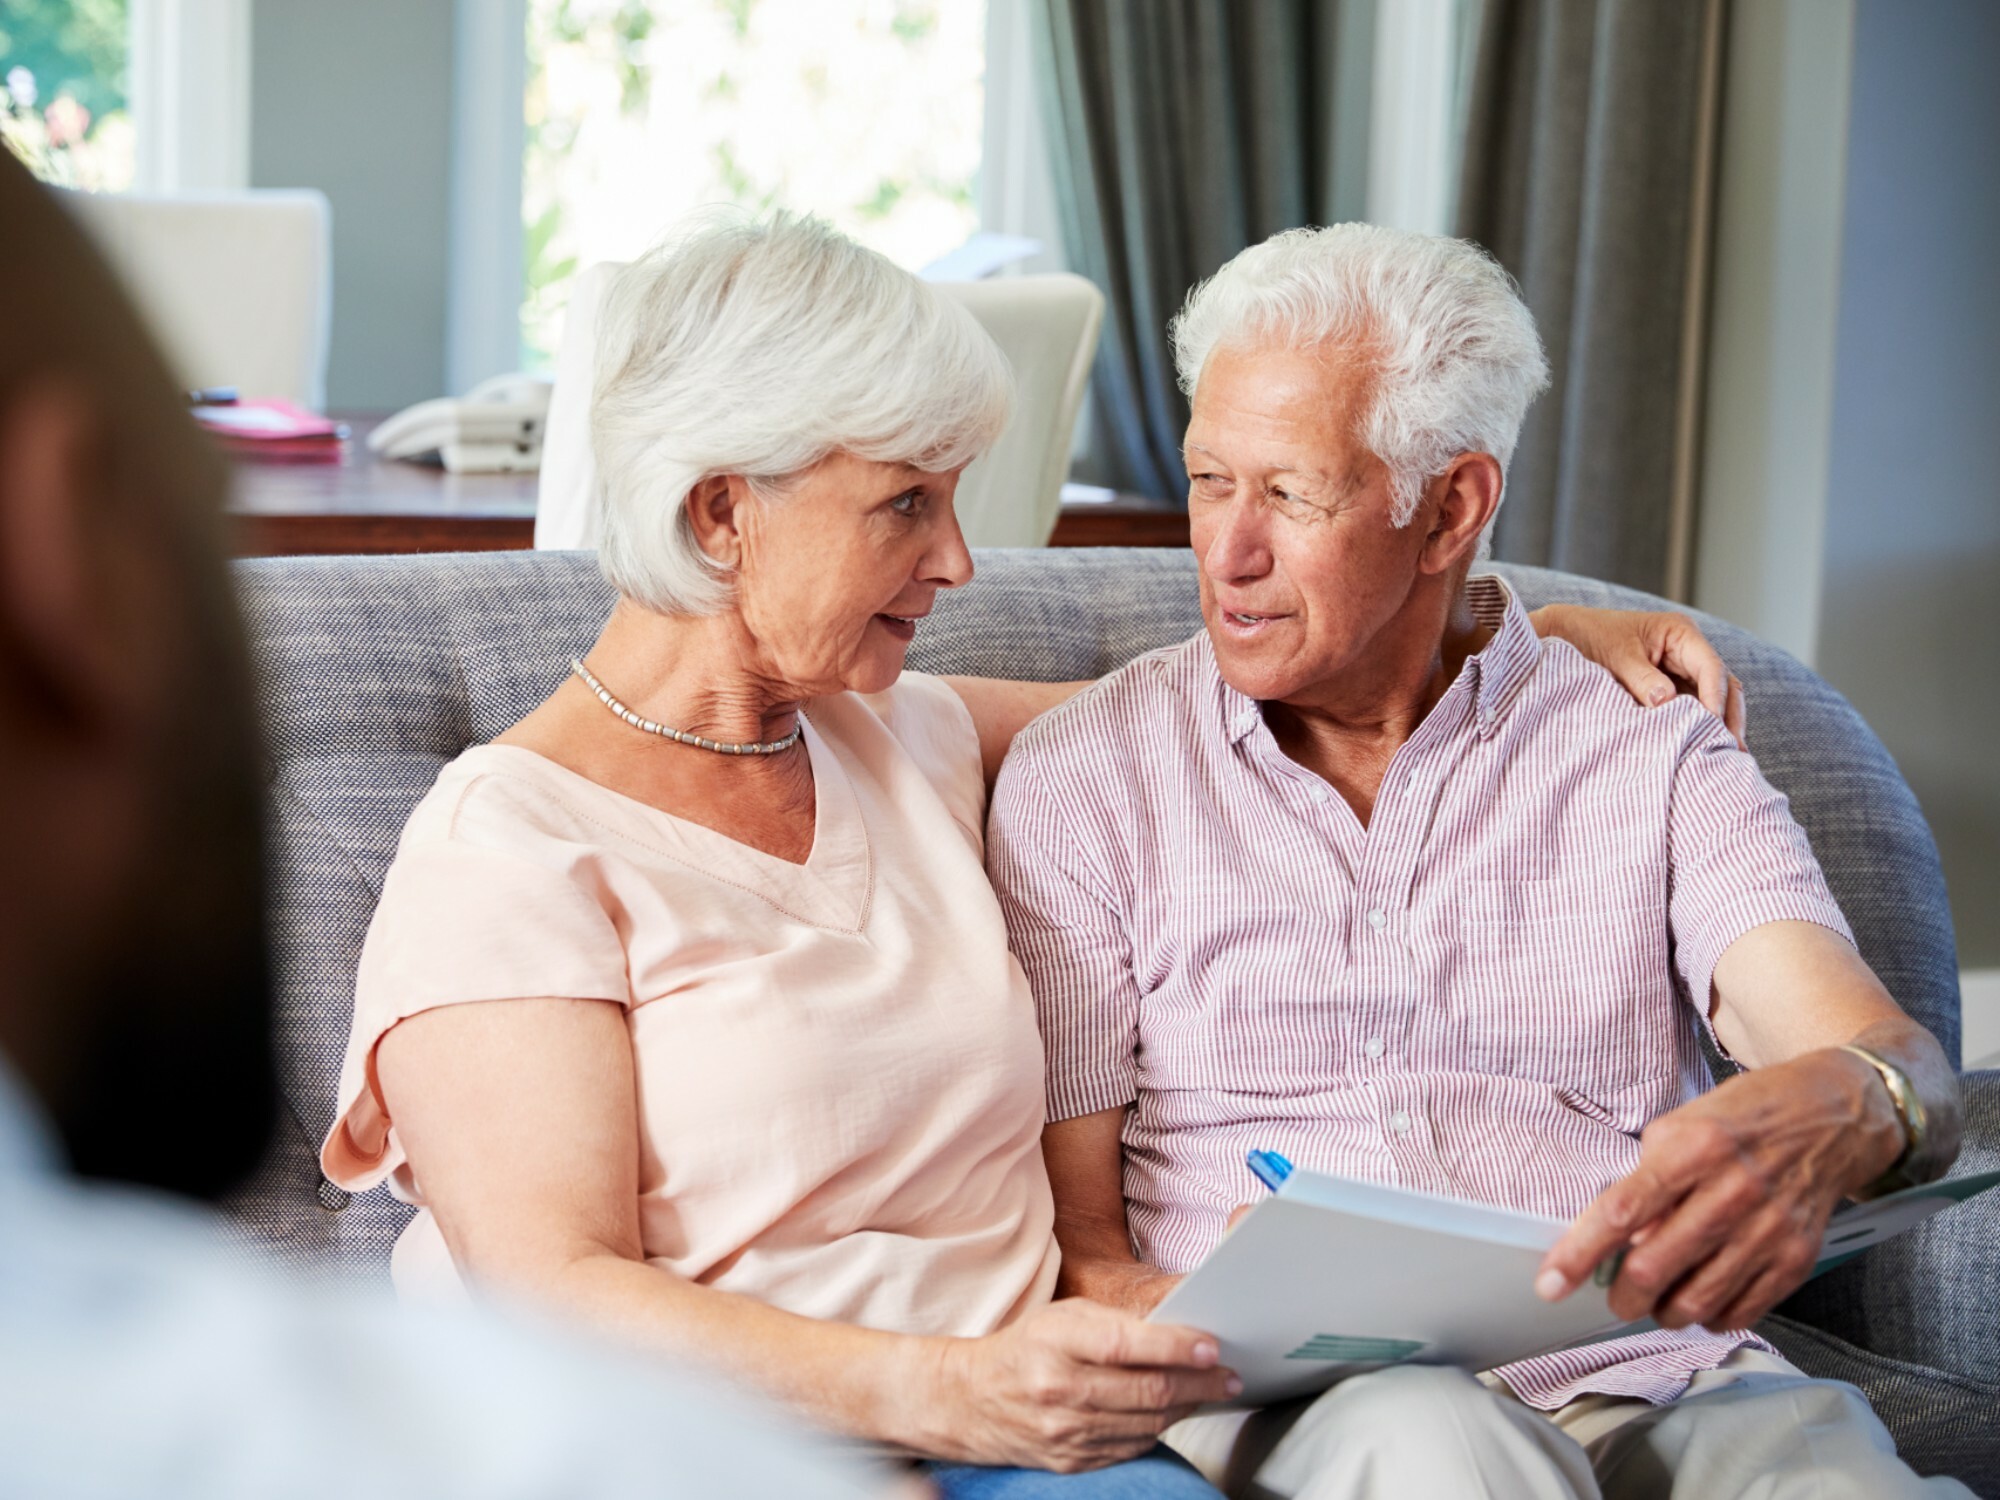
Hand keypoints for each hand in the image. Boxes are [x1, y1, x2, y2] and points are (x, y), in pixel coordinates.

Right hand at [919, 1298, 1238, 1471]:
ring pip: (1147, 1424)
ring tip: (1212, 1391)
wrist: (970, 1401)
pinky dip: (1160, 1430)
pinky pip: (1131, 1447)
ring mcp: (1065, 1432)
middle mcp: (1060, 1389)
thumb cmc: (1026, 1347)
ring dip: (1188, 1407)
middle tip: (1229, 1374)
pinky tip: (1175, 1412)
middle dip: (1199, 1382)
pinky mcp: (1071, 1461)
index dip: (1175, 1346)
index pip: (1126, 1345)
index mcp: (1057, 1341)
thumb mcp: (1064, 1317)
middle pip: (1147, 1391)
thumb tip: (1180, 1333)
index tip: (1211, 1346)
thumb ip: (1117, 1323)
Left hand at [1531, 604, 1745, 748]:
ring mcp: (1681, 669)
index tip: (1712, 727)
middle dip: (1729, 717)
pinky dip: (1700, 725)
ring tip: (1727, 757)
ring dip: (1720, 724)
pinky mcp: (1670, 686)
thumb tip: (1667, 702)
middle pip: (1723, 684)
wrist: (1564, 635)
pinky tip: (1703, 749)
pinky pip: (1693, 706)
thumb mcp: (1616, 655)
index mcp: (1680, 633)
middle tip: (1734, 752)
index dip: (1715, 699)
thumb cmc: (1591, 636)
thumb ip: (1641, 678)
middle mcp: (1688, 650)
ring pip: (1713, 698)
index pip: (1711, 668)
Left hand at [1535, 1051, 1903, 1332]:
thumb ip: (1646, 1178)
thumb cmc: (1745, 1117)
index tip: (1550, 1283)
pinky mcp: (1796, 1259)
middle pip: (1656, 1267)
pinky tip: (1699, 1298)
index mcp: (1695, 1149)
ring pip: (1697, 1302)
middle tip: (1614, 1296)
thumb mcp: (1681, 1124)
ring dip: (1662, 1313)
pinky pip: (1740, 1312)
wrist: (1832, 1117)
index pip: (1622, 1211)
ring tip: (1655, 1300)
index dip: (1579, 1253)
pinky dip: (1708, 1317)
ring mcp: (1769, 1230)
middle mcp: (1733, 1191)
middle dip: (1622, 1296)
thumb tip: (1612, 1235)